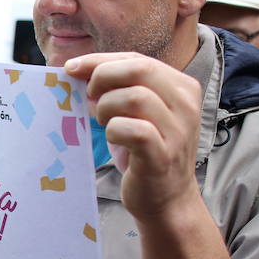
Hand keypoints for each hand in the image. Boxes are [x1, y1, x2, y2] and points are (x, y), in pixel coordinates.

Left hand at [64, 52, 202, 220]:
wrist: (167, 199)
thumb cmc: (145, 151)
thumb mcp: (137, 113)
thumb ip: (118, 88)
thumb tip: (77, 69)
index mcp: (182, 87)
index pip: (138, 59)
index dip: (100, 60)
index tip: (72, 67)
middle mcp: (186, 105)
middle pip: (139, 69)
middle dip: (103, 77)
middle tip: (89, 96)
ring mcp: (178, 130)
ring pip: (135, 97)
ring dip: (106, 107)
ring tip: (104, 122)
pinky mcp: (162, 155)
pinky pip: (131, 129)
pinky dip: (113, 130)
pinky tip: (113, 138)